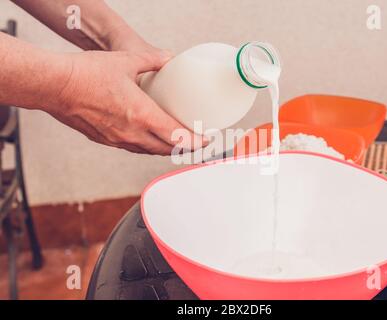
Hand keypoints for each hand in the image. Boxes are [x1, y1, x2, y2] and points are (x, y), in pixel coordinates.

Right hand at [47, 50, 205, 154]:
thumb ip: (152, 60)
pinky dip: (146, 147)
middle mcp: (132, 133)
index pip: (177, 136)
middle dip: (184, 148)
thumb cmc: (86, 74)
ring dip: (165, 149)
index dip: (195, 141)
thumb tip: (167, 58)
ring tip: (176, 143)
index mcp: (141, 115)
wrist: (54, 86)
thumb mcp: (126, 61)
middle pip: (166, 149)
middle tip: (195, 142)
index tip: (206, 140)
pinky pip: (133, 148)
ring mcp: (117, 140)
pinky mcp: (105, 140)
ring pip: (149, 151)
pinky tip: (148, 139)